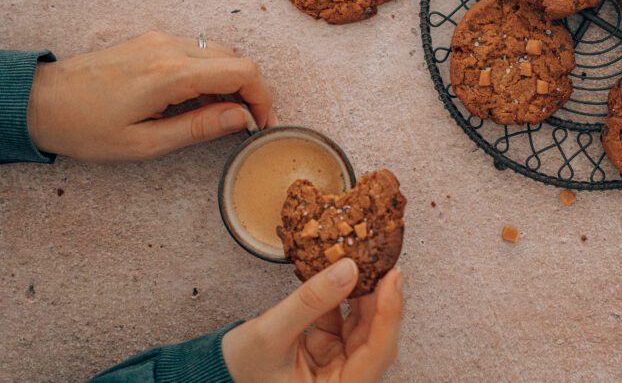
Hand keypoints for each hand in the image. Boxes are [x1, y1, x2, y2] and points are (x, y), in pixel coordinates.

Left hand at [26, 31, 276, 161]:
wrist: (41, 102)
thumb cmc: (87, 129)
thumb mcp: (145, 143)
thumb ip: (199, 128)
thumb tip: (241, 117)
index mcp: (171, 75)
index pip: (243, 72)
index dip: (263, 98)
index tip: (261, 123)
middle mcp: (170, 48)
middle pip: (237, 59)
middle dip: (251, 91)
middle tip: (244, 124)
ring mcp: (160, 41)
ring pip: (220, 53)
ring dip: (231, 82)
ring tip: (217, 115)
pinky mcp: (152, 42)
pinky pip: (198, 51)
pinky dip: (210, 73)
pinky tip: (196, 99)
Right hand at [222, 259, 403, 382]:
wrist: (218, 371)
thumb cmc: (240, 366)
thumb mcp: (271, 333)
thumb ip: (311, 301)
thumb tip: (349, 268)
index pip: (376, 353)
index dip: (390, 314)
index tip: (393, 277)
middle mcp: (344, 380)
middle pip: (376, 338)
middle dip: (380, 300)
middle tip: (383, 261)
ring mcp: (339, 366)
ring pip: (364, 327)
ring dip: (365, 296)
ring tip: (365, 261)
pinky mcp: (331, 351)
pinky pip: (346, 321)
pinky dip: (346, 298)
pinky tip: (344, 274)